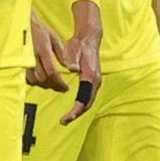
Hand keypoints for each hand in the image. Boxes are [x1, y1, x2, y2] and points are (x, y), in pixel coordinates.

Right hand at [26, 13, 68, 90]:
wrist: (21, 21)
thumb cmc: (38, 28)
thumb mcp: (53, 37)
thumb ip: (61, 53)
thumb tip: (68, 67)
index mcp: (43, 50)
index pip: (51, 72)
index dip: (59, 83)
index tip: (65, 88)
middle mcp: (32, 56)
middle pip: (42, 79)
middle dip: (52, 85)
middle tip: (59, 87)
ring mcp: (23, 60)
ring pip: (33, 80)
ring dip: (42, 84)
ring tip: (50, 83)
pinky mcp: (17, 61)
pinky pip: (25, 77)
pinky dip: (33, 80)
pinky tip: (39, 78)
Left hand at [60, 0, 102, 123]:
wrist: (89, 39)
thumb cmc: (80, 45)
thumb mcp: (74, 50)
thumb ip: (73, 61)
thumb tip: (72, 68)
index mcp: (91, 76)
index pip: (84, 98)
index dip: (76, 110)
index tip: (67, 117)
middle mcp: (96, 81)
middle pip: (87, 103)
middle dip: (76, 114)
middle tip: (64, 121)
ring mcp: (95, 81)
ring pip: (89, 101)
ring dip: (79, 111)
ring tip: (66, 118)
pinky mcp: (93, 81)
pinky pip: (88, 96)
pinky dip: (81, 104)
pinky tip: (73, 109)